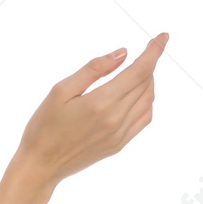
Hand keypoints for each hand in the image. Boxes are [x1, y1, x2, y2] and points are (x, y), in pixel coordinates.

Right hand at [9, 32, 167, 191]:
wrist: (39, 167)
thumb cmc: (43, 128)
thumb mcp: (60, 91)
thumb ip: (93, 69)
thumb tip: (123, 54)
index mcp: (101, 102)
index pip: (140, 70)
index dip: (154, 51)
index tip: (163, 36)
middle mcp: (115, 119)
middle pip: (146, 83)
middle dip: (147, 64)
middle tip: (140, 55)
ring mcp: (119, 134)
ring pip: (148, 99)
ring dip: (148, 82)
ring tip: (136, 74)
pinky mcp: (119, 144)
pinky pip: (144, 118)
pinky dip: (146, 101)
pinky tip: (135, 96)